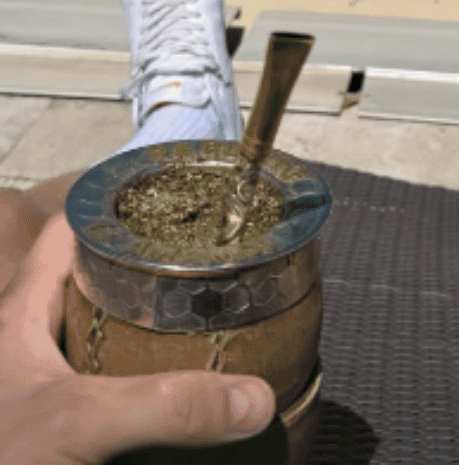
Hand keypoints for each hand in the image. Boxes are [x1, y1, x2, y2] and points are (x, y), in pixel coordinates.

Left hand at [0, 212, 275, 464]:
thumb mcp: (78, 422)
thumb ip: (165, 405)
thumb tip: (254, 397)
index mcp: (20, 315)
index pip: (69, 231)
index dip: (117, 207)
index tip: (175, 198)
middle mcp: (28, 347)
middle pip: (94, 288)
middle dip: (149, 276)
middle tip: (209, 270)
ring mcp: (41, 398)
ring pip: (104, 349)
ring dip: (150, 342)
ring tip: (208, 332)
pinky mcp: (57, 439)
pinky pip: (112, 409)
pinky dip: (146, 405)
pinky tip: (181, 412)